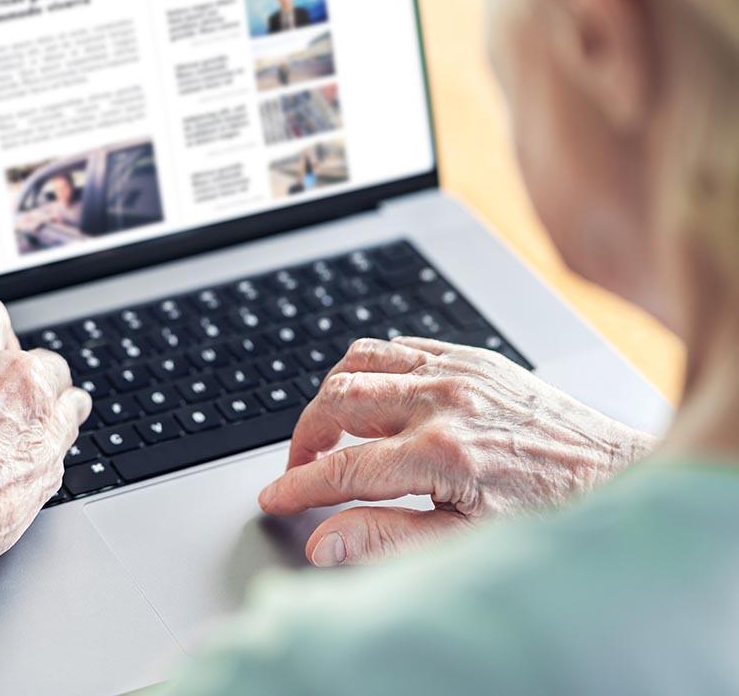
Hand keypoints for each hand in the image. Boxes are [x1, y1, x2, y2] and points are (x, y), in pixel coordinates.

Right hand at [259, 337, 656, 566]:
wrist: (612, 472)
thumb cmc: (547, 511)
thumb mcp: (464, 541)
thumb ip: (385, 538)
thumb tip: (324, 541)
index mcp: (442, 454)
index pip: (343, 467)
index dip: (299, 484)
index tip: (275, 497)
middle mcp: (445, 401)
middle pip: (339, 401)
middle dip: (306, 436)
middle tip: (301, 466)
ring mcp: (457, 371)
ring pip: (361, 361)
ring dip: (333, 393)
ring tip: (330, 428)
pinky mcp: (471, 356)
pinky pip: (400, 346)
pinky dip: (373, 367)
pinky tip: (375, 397)